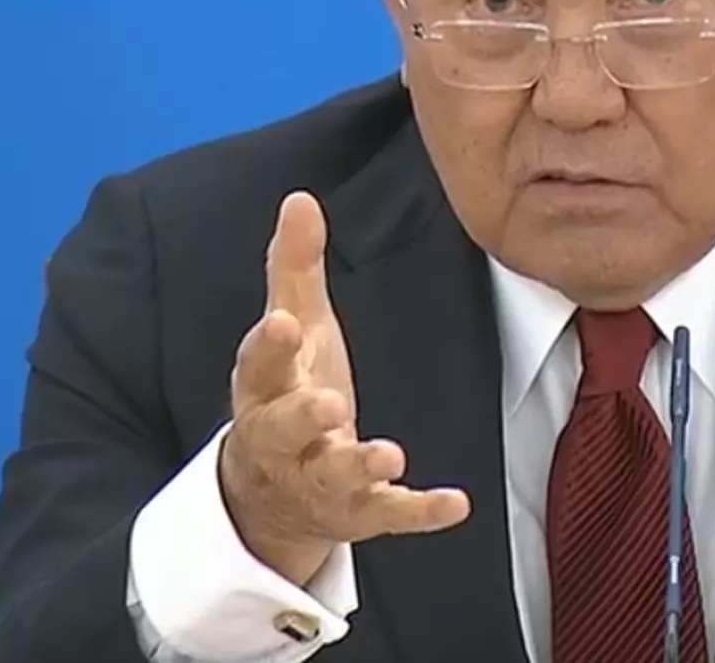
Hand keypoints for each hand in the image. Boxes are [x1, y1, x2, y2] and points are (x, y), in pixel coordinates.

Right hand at [218, 191, 471, 584]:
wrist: (272, 494)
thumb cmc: (287, 391)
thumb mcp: (292, 330)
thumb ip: (293, 268)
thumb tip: (299, 198)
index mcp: (264, 388)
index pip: (258, 366)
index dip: (269, 346)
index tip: (283, 323)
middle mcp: (282, 441)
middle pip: (282, 429)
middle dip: (302, 417)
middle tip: (327, 402)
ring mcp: (319, 481)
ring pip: (332, 478)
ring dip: (359, 466)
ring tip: (388, 454)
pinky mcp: (358, 514)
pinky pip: (388, 516)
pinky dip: (419, 512)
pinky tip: (456, 504)